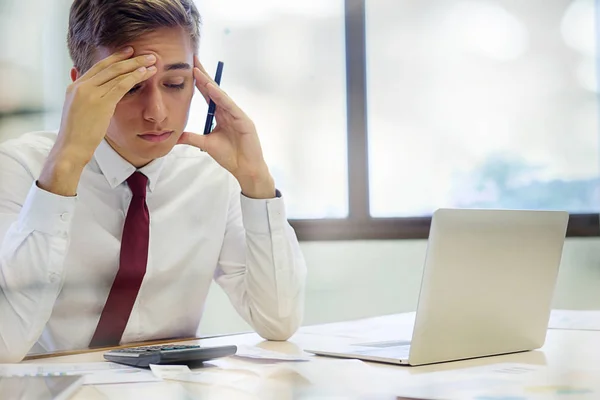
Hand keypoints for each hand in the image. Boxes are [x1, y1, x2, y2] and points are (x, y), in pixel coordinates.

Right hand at [39, 48, 156, 195]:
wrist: (70, 149)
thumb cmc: (77, 136)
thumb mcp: (78, 113)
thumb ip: (87, 100)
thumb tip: (98, 96)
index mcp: (75, 87)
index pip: (98, 68)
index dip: (115, 59)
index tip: (128, 53)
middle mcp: (81, 86)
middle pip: (109, 66)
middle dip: (129, 58)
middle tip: (145, 52)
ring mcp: (90, 93)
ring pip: (117, 73)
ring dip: (137, 65)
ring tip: (152, 61)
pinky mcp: (101, 103)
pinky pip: (122, 85)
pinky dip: (135, 77)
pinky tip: (147, 73)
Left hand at [177, 56, 275, 198]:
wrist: (245, 169)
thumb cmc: (231, 156)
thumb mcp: (206, 144)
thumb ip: (192, 138)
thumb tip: (176, 136)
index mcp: (221, 114)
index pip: (207, 94)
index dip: (198, 81)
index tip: (187, 67)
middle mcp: (229, 111)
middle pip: (213, 89)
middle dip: (203, 74)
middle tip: (192, 58)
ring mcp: (237, 114)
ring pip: (220, 95)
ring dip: (208, 82)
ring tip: (196, 70)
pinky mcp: (244, 121)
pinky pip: (229, 106)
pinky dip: (220, 96)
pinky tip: (210, 88)